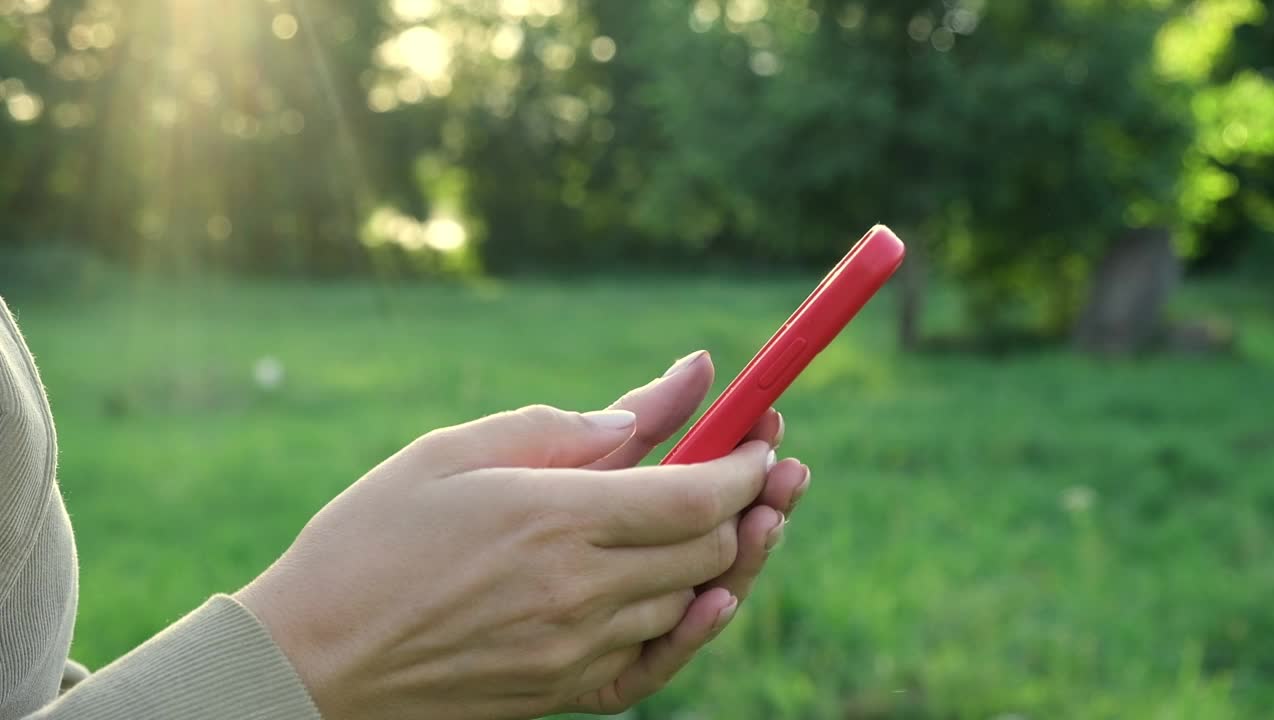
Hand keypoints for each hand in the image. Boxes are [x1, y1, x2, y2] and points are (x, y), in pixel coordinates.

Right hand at [235, 394, 774, 719]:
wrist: (309, 658)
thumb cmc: (367, 538)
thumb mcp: (451, 452)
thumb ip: (560, 427)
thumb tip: (647, 410)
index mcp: (552, 519)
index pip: (693, 495)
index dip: (743, 463)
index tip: (762, 433)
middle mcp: (577, 592)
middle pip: (707, 547)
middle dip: (754, 499)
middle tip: (775, 463)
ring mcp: (573, 652)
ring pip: (692, 600)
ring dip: (733, 554)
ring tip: (759, 514)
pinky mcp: (560, 693)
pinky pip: (654, 667)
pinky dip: (695, 630)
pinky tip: (715, 598)